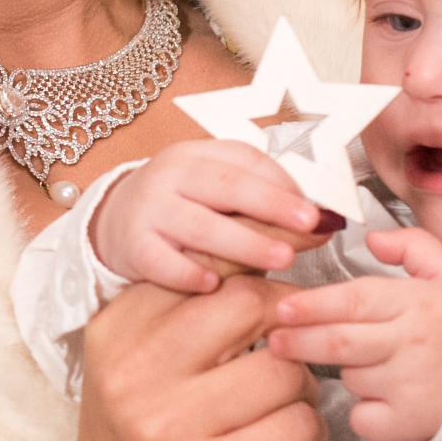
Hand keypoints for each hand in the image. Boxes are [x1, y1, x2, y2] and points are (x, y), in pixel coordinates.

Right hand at [33, 277, 324, 440]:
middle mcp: (134, 373)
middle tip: (284, 360)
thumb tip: (271, 269)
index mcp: (116, 332)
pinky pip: (298, 428)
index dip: (259, 284)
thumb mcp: (135, 370)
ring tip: (280, 413)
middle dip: (287, 330)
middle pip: (250, 305)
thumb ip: (184, 320)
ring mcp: (169, 427)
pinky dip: (309, 436)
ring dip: (301, 392)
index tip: (275, 310)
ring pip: (283, 371)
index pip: (210, 273)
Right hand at [89, 140, 339, 293]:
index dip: (285, 183)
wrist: (114, 220)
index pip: (246, 161)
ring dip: (245, 243)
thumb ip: (265, 202)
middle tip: (309, 223)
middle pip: (225, 186)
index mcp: (198, 155)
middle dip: (271, 205)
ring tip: (282, 258)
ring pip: (200, 225)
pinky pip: (161, 261)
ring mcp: (150, 210)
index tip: (318, 205)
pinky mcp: (133, 246)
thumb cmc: (184, 208)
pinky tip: (212, 285)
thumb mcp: (217, 192)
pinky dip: (187, 274)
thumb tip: (327, 221)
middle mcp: (172, 176)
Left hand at [270, 227, 441, 440]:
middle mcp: (414, 343)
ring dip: (348, 373)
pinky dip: (365, 413)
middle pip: (339, 341)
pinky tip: (385, 402)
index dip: (312, 304)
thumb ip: (414, 248)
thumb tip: (372, 238)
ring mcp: (412, 385)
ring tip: (373, 367)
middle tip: (274, 340)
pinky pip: (365, 418)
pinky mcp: (413, 423)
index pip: (353, 299)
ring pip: (352, 377)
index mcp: (421, 303)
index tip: (282, 307)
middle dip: (298, 340)